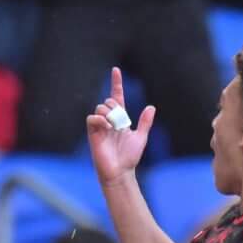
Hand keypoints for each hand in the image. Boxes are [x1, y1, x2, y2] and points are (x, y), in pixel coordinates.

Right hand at [84, 66, 156, 183]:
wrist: (121, 172)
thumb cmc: (129, 157)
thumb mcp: (141, 137)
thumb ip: (145, 123)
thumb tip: (151, 107)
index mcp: (120, 119)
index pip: (117, 96)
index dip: (116, 83)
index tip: (116, 70)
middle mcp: (109, 121)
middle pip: (108, 101)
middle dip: (115, 106)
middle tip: (122, 122)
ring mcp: (100, 126)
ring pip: (100, 107)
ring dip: (109, 113)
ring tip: (115, 126)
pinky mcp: (93, 133)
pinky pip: (92, 118)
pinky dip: (100, 119)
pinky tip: (108, 127)